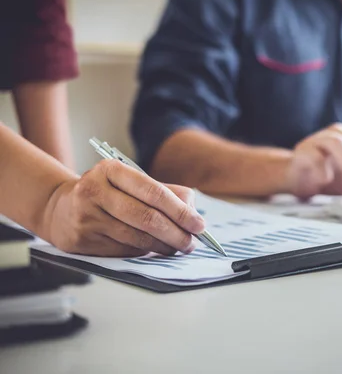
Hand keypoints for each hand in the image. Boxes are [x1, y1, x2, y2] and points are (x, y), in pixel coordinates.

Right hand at [45, 160, 204, 256]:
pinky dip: (145, 252)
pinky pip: (125, 250)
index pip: (154, 192)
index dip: (181, 211)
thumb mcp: (131, 182)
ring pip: (137, 238)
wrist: (61, 208)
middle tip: (192, 242)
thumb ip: (165, 192)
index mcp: (111, 170)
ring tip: (178, 247)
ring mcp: (86, 217)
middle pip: (147, 218)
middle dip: (176, 233)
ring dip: (164, 246)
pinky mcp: (83, 240)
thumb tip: (192, 212)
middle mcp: (95, 190)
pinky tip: (154, 249)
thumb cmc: (108, 193)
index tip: (199, 225)